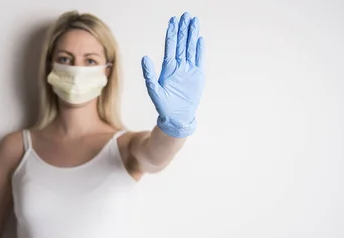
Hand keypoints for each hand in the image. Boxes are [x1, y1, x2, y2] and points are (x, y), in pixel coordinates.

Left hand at [141, 12, 205, 137]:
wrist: (176, 117)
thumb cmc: (163, 105)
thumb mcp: (153, 90)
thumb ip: (149, 74)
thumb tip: (144, 58)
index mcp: (168, 68)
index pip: (170, 46)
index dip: (172, 33)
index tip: (173, 20)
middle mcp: (179, 66)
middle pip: (181, 43)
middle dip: (183, 29)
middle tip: (185, 15)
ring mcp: (189, 70)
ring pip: (191, 48)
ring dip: (192, 35)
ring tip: (194, 21)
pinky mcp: (198, 76)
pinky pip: (199, 59)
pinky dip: (199, 49)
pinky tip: (199, 39)